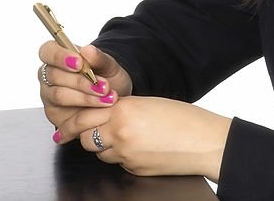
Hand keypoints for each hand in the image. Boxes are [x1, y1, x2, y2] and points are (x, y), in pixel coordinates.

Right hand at [37, 42, 133, 141]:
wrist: (114, 98)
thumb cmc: (106, 77)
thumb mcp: (108, 65)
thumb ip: (99, 58)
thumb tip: (88, 50)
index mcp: (56, 57)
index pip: (48, 51)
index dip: (60, 56)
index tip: (79, 63)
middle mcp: (49, 77)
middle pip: (54, 76)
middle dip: (80, 81)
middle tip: (102, 85)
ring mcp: (50, 97)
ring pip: (59, 95)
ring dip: (85, 97)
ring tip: (106, 97)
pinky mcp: (55, 116)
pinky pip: (65, 115)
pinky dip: (87, 113)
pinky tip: (102, 110)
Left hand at [79, 96, 231, 181]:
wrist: (205, 142)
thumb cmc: (183, 118)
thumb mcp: (148, 103)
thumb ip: (123, 108)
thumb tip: (103, 114)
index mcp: (123, 109)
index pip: (84, 116)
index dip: (74, 120)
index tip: (67, 123)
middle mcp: (120, 131)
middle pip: (86, 137)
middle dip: (85, 135)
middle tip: (87, 132)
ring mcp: (126, 154)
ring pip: (100, 153)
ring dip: (104, 146)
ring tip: (123, 137)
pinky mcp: (134, 169)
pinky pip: (118, 163)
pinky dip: (122, 156)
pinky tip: (139, 148)